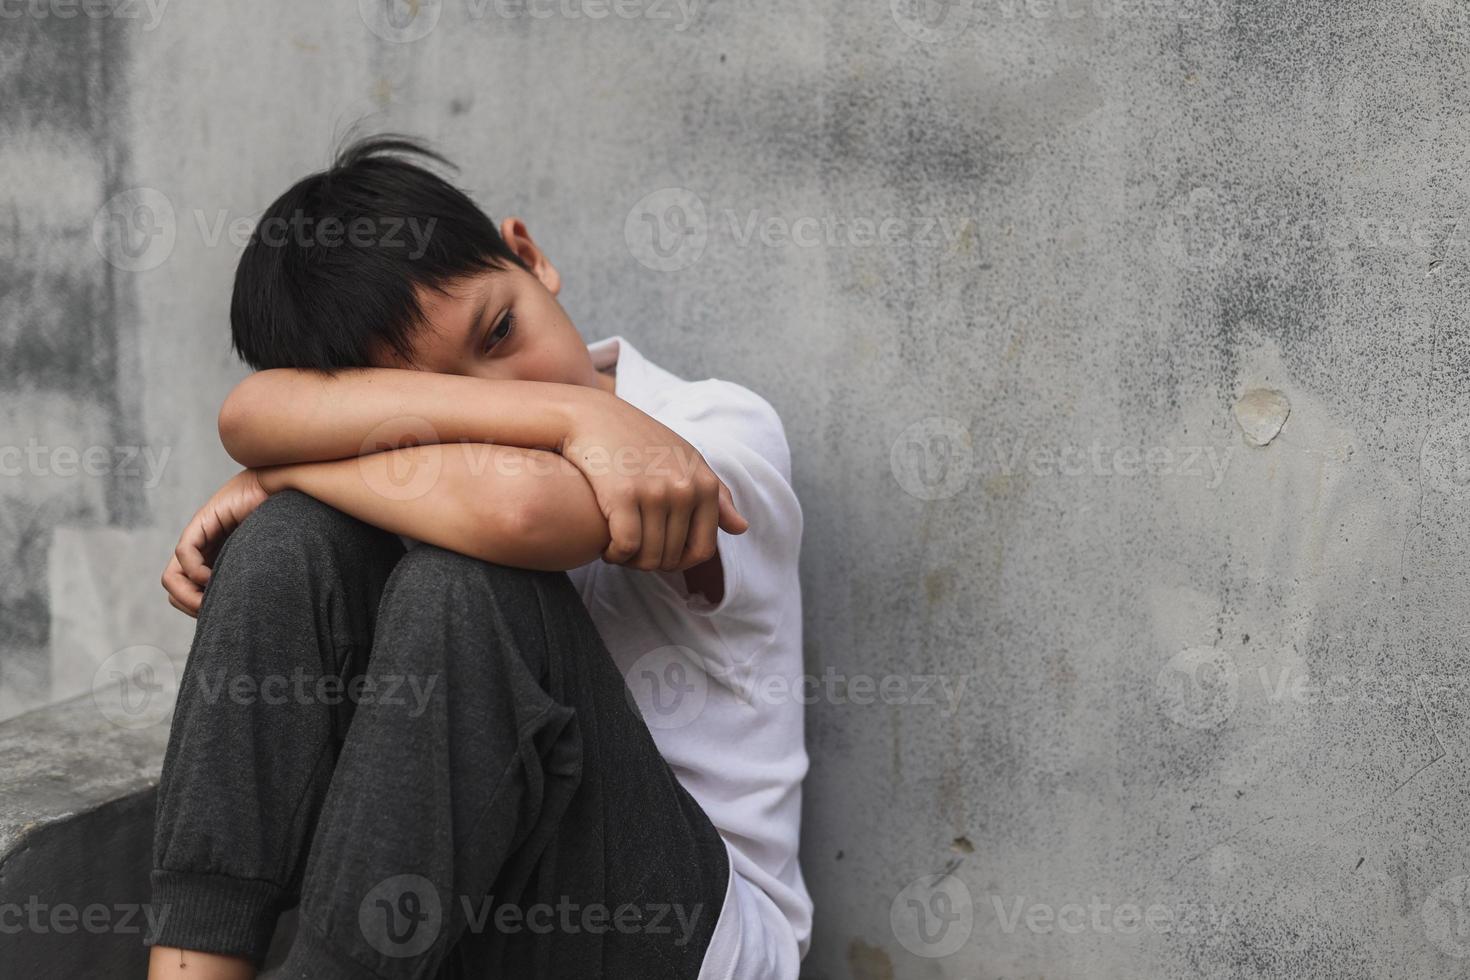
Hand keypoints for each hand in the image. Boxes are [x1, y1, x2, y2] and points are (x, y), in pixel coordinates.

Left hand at [161, 469, 269, 616]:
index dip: (199, 609)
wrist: (285, 490)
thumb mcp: (263, 560)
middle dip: (191, 606)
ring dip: (188, 595)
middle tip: (214, 611)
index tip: (223, 615)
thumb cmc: (283, 523)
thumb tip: (248, 613)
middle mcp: (202, 552)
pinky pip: (185, 554)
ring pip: (171, 578)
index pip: (188, 594)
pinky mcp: (201, 523)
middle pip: (175, 590)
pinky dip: (196, 571)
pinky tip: (216, 575)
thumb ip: (250, 580)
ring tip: (211, 598)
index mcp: (215, 563)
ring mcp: (198, 539)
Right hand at [561, 391, 746, 570]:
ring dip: (630, 562)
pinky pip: (626, 547)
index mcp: (704, 485)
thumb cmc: (642, 442)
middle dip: (651, 562)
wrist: (595, 417)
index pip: (703, 549)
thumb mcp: (687, 462)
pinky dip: (614, 555)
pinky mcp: (623, 494)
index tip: (660, 556)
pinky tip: (606, 548)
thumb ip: (716, 497)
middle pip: (672, 557)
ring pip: (648, 557)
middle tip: (632, 552)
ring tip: (619, 550)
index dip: (680, 562)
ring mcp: (655, 492)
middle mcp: (684, 489)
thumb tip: (742, 528)